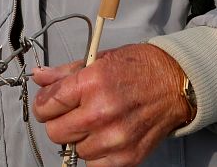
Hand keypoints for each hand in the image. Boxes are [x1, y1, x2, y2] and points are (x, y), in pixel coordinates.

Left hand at [32, 44, 188, 165]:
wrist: (176, 84)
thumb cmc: (140, 69)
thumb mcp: (99, 59)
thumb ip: (65, 73)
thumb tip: (40, 78)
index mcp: (92, 83)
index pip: (47, 105)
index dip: (44, 104)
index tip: (48, 104)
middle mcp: (101, 112)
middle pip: (55, 132)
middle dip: (58, 122)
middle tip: (72, 113)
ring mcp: (115, 137)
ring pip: (74, 150)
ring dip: (79, 139)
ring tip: (95, 122)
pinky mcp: (127, 156)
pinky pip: (94, 164)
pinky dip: (96, 153)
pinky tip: (105, 136)